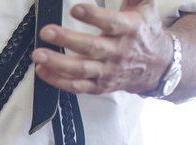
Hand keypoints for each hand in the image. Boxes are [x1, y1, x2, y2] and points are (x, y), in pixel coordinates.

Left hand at [31, 1, 169, 95]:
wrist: (157, 65)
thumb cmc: (145, 33)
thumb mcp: (145, 7)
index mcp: (129, 30)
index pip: (110, 23)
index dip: (93, 16)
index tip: (75, 9)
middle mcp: (117, 52)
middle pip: (90, 48)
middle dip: (66, 39)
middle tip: (47, 31)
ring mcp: (107, 71)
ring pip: (80, 70)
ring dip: (57, 63)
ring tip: (38, 54)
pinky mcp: (98, 86)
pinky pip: (76, 86)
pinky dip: (57, 80)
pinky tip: (42, 70)